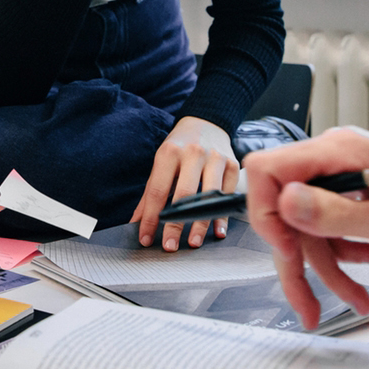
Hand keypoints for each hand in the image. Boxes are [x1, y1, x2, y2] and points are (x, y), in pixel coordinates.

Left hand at [131, 116, 239, 250]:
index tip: (146, 238)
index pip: (157, 191)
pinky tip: (217, 230)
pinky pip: (227, 194)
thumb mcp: (161, 162)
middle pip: (184, 195)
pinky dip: (222, 215)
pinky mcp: (232, 164)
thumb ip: (150, 193)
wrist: (206, 122)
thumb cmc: (179, 147)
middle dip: (176, 224)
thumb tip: (136, 222)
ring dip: (201, 223)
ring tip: (194, 242)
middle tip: (170, 246)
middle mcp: (193, 153)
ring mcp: (215, 158)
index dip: (151, 218)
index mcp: (169, 152)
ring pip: (208, 196)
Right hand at [244, 127, 368, 327]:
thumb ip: (339, 213)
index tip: (287, 251)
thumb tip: (287, 203)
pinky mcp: (352, 187)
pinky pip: (328, 222)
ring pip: (307, 223)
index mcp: (343, 151)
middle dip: (297, 259)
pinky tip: (365, 262)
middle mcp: (337, 155)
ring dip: (325, 264)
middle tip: (307, 299)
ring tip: (352, 294)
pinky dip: (341, 251)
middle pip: (285, 207)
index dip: (266, 214)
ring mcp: (344, 171)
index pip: (269, 170)